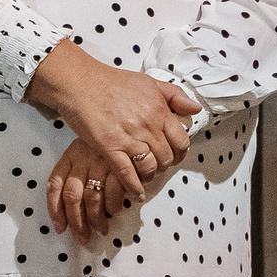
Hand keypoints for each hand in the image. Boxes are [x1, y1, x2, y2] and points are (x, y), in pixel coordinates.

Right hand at [25, 44, 200, 207]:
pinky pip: (127, 174)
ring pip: (150, 167)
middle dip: (165, 164)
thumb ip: (175, 95)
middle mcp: (148, 126)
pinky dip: (134, 187)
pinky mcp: (110, 147)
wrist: (82, 83)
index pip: (181, 141)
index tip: (175, 155)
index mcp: (159, 110)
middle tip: (158, 165)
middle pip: (167, 157)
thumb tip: (194, 110)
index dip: (180, 152)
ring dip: (150, 175)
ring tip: (146, 175)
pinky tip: (136, 194)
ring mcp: (129, 138)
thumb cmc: (113, 82)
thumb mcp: (150, 82)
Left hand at [49, 137, 136, 241]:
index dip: (55, 209)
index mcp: (71, 155)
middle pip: (73, 197)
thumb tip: (70, 210)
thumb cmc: (108, 140)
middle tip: (83, 237)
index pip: (55, 184)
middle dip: (77, 223)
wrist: (130, 116)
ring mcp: (101, 161)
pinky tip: (118, 211)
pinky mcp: (120, 164)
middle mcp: (83, 158)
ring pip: (92, 199)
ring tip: (102, 228)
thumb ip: (80, 173)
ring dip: (97, 219)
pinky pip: (114, 192)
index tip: (60, 227)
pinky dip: (115, 206)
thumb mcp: (88, 149)